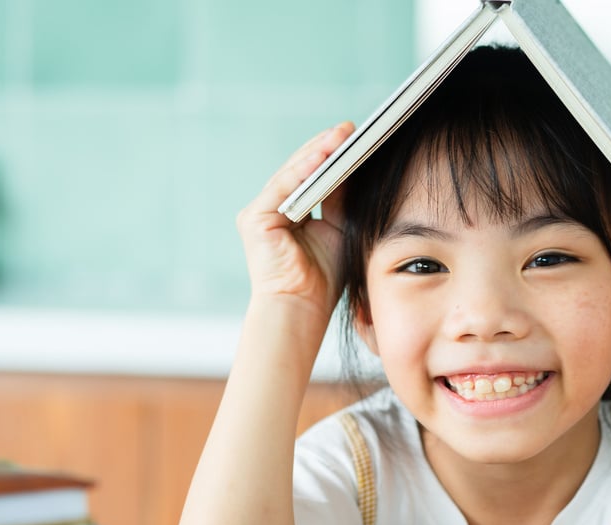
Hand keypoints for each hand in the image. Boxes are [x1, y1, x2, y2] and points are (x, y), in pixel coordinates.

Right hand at [236, 121, 355, 318]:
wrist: (302, 309)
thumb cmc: (323, 280)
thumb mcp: (339, 230)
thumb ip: (342, 200)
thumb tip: (355, 167)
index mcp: (289, 213)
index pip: (311, 176)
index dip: (332, 156)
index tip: (355, 138)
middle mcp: (271, 208)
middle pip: (300, 170)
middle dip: (325, 148)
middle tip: (350, 128)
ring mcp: (259, 212)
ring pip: (292, 174)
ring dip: (317, 152)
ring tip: (340, 135)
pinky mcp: (255, 218)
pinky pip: (283, 187)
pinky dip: (303, 171)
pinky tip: (322, 156)